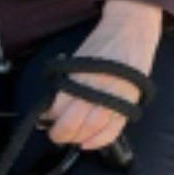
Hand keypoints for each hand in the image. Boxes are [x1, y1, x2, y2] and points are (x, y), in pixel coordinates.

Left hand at [43, 0, 161, 150]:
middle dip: (59, 132)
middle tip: (53, 134)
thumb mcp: (77, 59)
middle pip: (73, 122)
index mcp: (80, 75)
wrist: (130, 31)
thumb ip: (66, 82)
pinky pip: (113, 130)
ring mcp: (115, 98)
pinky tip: (87, 144)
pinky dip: (99, 141)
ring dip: (77, 139)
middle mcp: (96, 88)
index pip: (59, 105)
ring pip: (92, 129)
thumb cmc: (101, 44)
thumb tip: (53, 106)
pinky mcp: (129, 104)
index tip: (43, 119)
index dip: (48, 116)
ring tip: (69, 139)